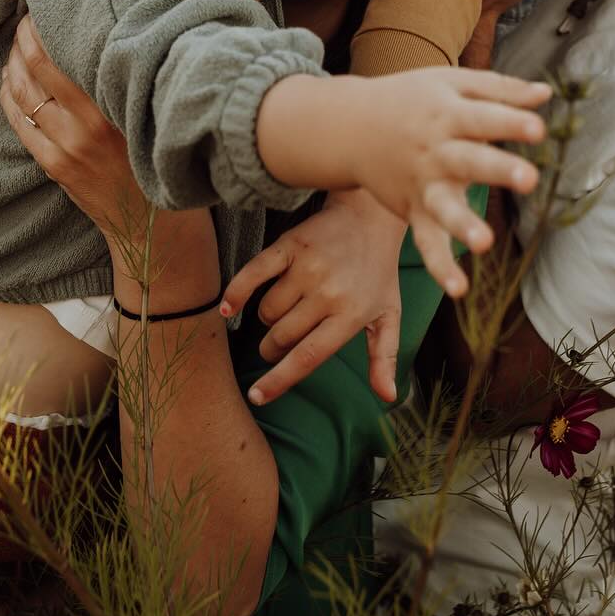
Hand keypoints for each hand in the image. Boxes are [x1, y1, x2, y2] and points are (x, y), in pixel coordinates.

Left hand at [1, 15, 216, 312]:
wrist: (156, 228)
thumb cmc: (167, 155)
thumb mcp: (155, 110)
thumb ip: (125, 78)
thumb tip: (103, 31)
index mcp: (110, 108)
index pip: (57, 56)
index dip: (40, 28)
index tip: (42, 5)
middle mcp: (83, 127)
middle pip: (33, 68)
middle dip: (22, 38)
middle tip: (24, 16)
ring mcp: (64, 149)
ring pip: (21, 93)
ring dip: (12, 63)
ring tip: (16, 43)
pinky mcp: (53, 166)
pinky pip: (20, 121)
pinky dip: (10, 94)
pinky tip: (10, 78)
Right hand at [220, 191, 404, 405]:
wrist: (370, 217)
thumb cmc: (378, 272)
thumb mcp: (388, 315)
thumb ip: (385, 357)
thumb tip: (387, 398)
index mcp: (350, 315)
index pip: (308, 357)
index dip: (279, 380)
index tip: (256, 396)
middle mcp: (327, 293)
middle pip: (281, 337)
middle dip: (274, 347)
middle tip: (283, 340)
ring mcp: (307, 269)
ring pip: (267, 312)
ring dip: (269, 319)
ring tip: (287, 308)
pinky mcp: (289, 246)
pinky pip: (253, 274)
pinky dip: (236, 293)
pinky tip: (226, 308)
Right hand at [254, 66, 550, 298]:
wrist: (351, 126)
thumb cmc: (411, 100)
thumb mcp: (451, 82)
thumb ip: (500, 88)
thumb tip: (547, 93)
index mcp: (448, 114)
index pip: (484, 118)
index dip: (511, 123)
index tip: (539, 129)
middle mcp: (436, 151)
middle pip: (469, 160)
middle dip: (498, 169)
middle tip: (529, 178)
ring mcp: (423, 184)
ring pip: (443, 208)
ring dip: (463, 225)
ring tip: (485, 243)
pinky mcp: (414, 211)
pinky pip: (427, 242)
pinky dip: (440, 266)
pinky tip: (459, 289)